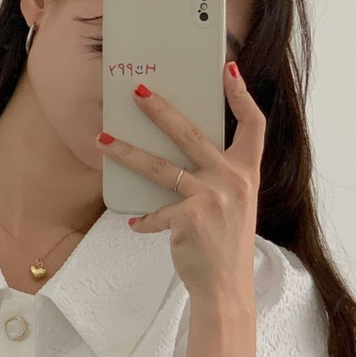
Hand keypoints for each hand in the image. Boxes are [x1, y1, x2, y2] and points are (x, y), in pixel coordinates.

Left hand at [96, 61, 263, 303]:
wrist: (225, 286)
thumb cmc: (224, 242)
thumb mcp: (233, 203)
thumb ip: (217, 176)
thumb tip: (176, 153)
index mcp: (247, 172)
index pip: (253, 125)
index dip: (241, 96)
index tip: (228, 70)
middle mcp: (232, 180)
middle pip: (191, 133)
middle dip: (160, 109)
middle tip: (136, 92)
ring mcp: (212, 198)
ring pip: (160, 167)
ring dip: (127, 152)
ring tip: (102, 140)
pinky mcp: (190, 219)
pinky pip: (155, 212)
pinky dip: (143, 219)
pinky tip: (135, 224)